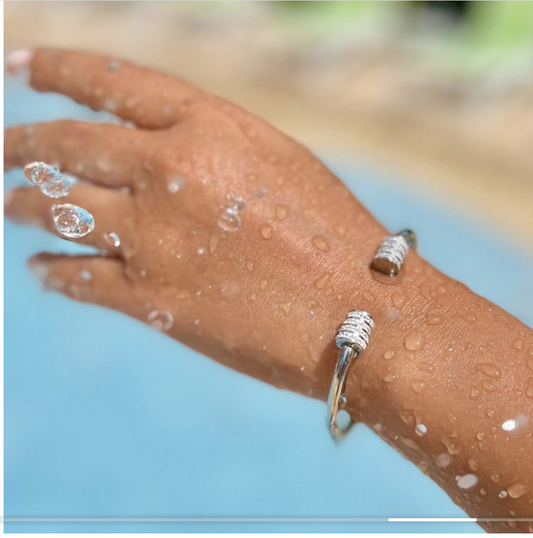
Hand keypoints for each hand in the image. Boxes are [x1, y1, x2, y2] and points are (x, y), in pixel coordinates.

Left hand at [5, 49, 387, 397]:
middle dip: (18, 144)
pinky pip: (77, 277)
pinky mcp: (153, 300)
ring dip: (24, 206)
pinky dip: (54, 271)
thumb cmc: (332, 234)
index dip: (55, 69)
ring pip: (56, 209)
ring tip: (9, 207)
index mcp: (209, 125)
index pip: (109, 80)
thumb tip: (149, 153)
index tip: (16, 70)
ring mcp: (154, 237)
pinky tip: (44, 270)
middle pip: (65, 145)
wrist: (360, 311)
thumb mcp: (275, 163)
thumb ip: (209, 149)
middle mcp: (169, 171)